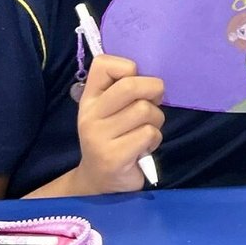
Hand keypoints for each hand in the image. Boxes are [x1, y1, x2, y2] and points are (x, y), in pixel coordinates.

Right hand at [73, 55, 164, 194]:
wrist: (100, 180)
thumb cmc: (115, 137)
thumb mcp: (113, 110)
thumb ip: (126, 89)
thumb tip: (154, 77)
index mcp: (89, 98)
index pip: (104, 63)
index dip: (129, 68)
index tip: (135, 85)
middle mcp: (89, 115)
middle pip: (131, 86)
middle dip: (154, 91)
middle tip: (153, 104)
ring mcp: (98, 137)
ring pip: (145, 110)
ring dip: (156, 120)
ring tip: (145, 131)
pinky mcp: (113, 156)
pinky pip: (148, 133)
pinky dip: (154, 139)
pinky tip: (143, 148)